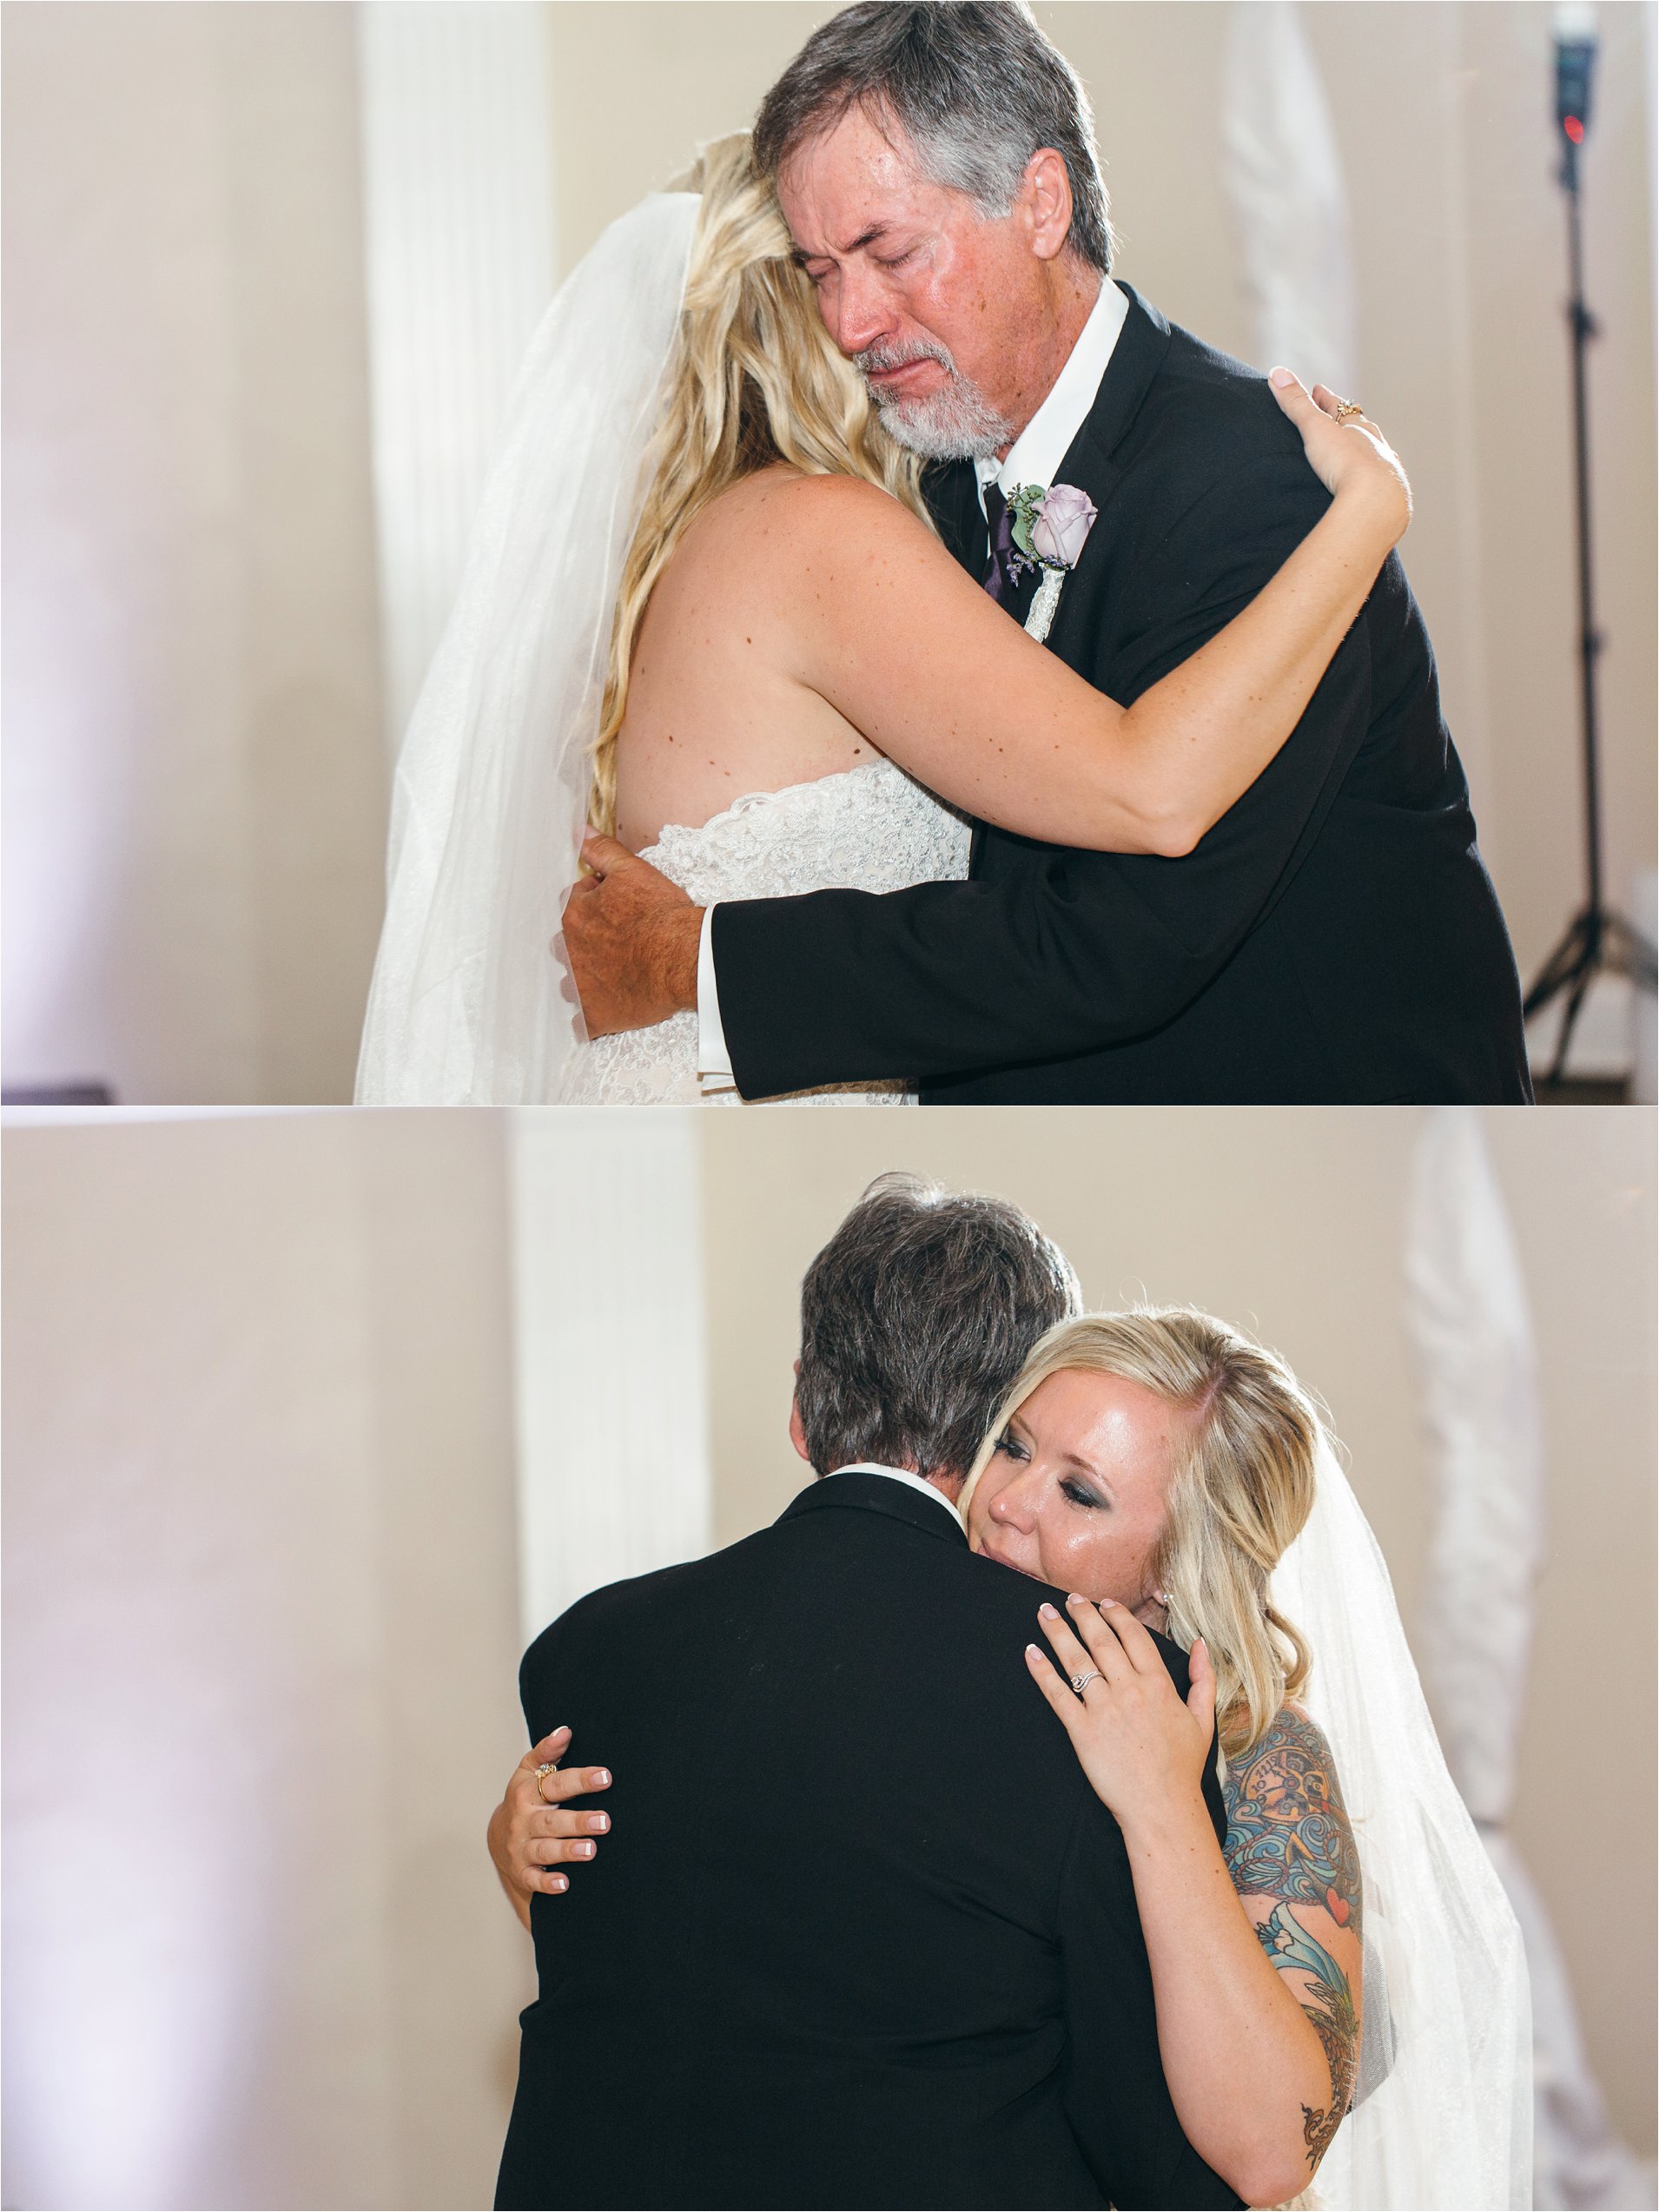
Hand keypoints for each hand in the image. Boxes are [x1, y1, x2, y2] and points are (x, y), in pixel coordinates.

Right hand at [486, 1726, 612, 1916]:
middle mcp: (523, 1821)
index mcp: (527, 1793)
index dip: (580, 1780)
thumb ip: (547, 1751)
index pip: (555, 1785)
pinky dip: (548, 1883)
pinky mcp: (521, 1872)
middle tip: (605, 1821)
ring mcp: (521, 1848)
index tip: (606, 1777)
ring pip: (545, 1850)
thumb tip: (566, 1731)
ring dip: (567, 1851)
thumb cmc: (524, 1798)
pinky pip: (533, 1880)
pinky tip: (565, 1883)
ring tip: (590, 1849)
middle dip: (578, 1822)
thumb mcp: (528, 1771)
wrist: (498, 1836)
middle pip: (552, 1822)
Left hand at [559, 833, 703, 1036]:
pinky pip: (581, 1024)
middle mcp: (569, 952)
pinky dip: (588, 1021)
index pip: (572, 906)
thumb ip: (600, 852)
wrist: (687, 957)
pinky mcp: (597, 1016)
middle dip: (585, 942)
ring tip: (613, 976)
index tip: (619, 909)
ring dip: (584, 980)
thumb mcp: (632, 871)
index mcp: (574, 916)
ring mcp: (581, 987)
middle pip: (566, 945)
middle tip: (619, 942)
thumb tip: (577, 833)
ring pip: (569, 984)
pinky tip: (604, 1013)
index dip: (596, 905)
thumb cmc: (661, 915)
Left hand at [1026, 1595, 1215, 1827]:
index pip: (1134, 1637)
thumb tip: (1201, 1644)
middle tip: (1069, 1599)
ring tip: (1043, 1613)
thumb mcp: (1203, 1720)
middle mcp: (1130, 1690)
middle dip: (1082, 1615)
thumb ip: (1204, 1679)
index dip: (1116, 1615)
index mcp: (1158, 1685)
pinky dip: (1042, 1672)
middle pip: (1101, 1641)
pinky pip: (1058, 1694)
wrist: (1161, 1808)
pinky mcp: (1082, 1731)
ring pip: (1077, 1660)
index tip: (1103, 1602)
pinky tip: (1031, 1653)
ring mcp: (1104, 1709)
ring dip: (1057, 1633)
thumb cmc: (1182, 1767)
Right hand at [1268, 367, 1411, 543]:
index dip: (1327, 399)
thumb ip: (1296, 403)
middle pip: (1362, 428)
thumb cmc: (1346, 463)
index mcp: (1359, 428)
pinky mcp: (1389, 497)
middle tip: (1338, 416)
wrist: (1374, 502)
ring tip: (1358, 449)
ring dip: (1365, 449)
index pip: (1341, 407)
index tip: (1318, 390)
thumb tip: (1277, 372)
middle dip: (1348, 421)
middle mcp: (1377, 446)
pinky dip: (1374, 478)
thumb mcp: (1315, 428)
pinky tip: (1373, 483)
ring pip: (1376, 453)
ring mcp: (1386, 471)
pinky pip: (1381, 483)